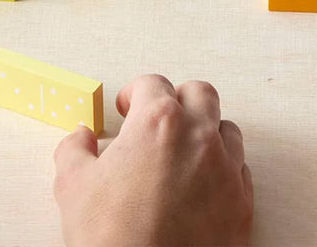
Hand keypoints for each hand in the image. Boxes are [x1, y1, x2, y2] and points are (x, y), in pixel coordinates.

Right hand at [54, 75, 252, 246]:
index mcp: (158, 122)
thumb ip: (75, 150)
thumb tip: (80, 137)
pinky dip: (222, 171)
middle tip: (158, 120)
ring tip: (182, 155)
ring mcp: (226, 169)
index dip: (135, 93)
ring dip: (205, 134)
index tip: (127, 106)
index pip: (152, 84)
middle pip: (199, 94)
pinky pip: (240, 171)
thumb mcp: (73, 187)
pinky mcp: (242, 204)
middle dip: (178, 100)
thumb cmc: (111, 239)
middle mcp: (199, 137)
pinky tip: (201, 187)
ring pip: (225, 130)